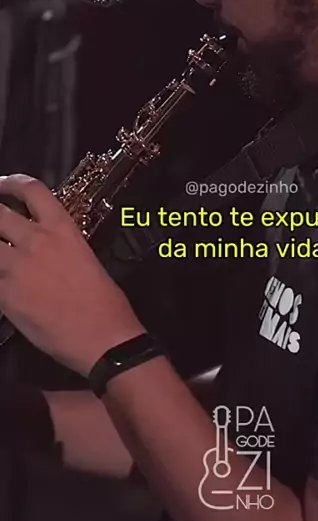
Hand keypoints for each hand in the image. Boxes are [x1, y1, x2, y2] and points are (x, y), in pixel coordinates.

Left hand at [0, 174, 144, 375]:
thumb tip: (39, 244)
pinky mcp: (4, 295)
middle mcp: (35, 241)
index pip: (31, 189)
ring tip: (1, 258)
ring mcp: (15, 268)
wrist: (102, 337)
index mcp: (62, 229)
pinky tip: (2, 285)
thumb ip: (58, 245)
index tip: (2, 187)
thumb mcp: (85, 258)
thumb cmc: (104, 302)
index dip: (9, 182)